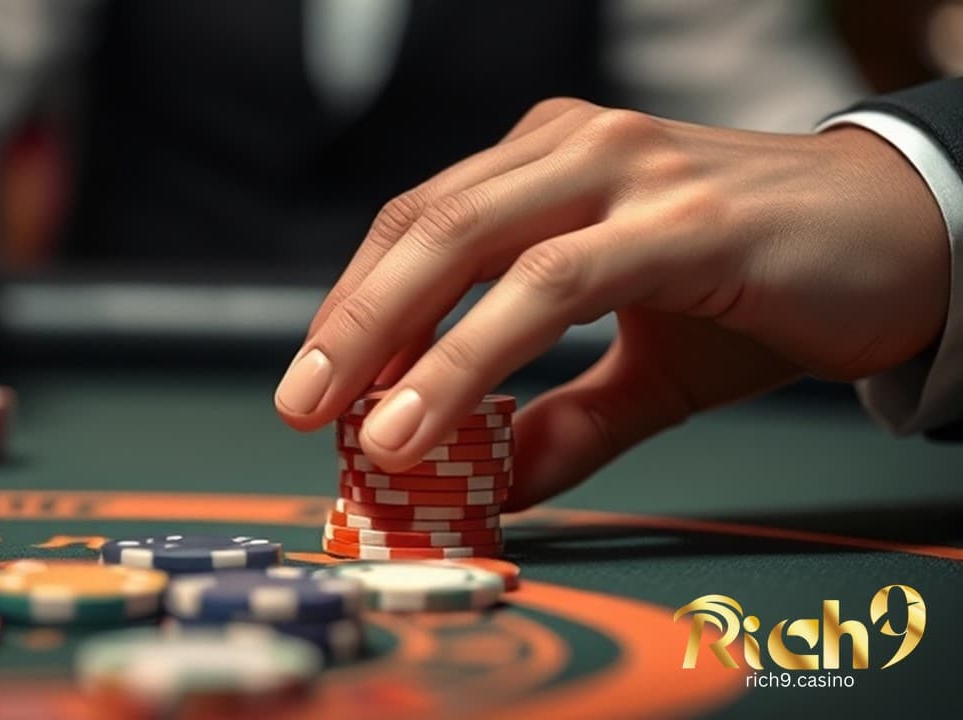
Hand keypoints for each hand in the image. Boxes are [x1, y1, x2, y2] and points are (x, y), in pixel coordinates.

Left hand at [275, 98, 948, 509]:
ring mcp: (627, 171)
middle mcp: (574, 149)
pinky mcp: (682, 218)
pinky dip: (479, 353)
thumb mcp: (646, 368)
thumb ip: (565, 421)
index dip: (357, 304)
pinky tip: (434, 414)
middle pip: (424, 228)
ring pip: (475, 247)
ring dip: (400, 343)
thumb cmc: (764, 285)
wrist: (905, 243)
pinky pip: (554, 283)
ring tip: (359, 428)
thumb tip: (491, 489)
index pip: (420, 226)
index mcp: (550, 164)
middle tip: (301, 404)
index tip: (318, 383)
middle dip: (351, 322)